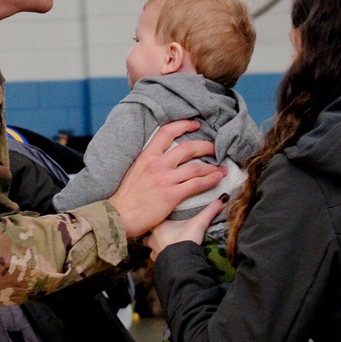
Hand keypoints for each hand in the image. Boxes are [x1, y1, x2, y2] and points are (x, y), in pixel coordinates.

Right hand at [108, 119, 225, 238]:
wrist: (119, 216)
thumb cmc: (126, 197)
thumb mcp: (135, 170)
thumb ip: (149, 161)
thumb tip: (162, 156)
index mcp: (146, 156)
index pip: (166, 132)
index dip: (183, 125)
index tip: (195, 124)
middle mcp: (157, 164)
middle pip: (187, 148)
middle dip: (205, 146)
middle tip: (214, 148)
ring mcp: (165, 179)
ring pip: (195, 167)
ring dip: (212, 167)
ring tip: (221, 168)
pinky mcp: (171, 195)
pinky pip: (196, 184)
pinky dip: (209, 180)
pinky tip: (217, 179)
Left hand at [144, 193, 228, 259]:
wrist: (182, 264)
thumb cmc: (185, 240)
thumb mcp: (199, 223)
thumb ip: (210, 210)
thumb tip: (223, 198)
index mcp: (158, 225)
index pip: (153, 216)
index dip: (157, 215)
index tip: (163, 215)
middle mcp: (152, 238)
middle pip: (149, 231)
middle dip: (155, 231)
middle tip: (164, 230)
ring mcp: (153, 251)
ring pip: (150, 246)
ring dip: (157, 245)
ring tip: (165, 244)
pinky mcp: (158, 262)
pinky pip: (156, 258)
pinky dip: (160, 257)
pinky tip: (168, 256)